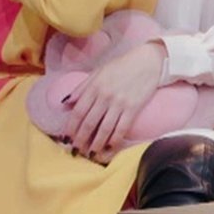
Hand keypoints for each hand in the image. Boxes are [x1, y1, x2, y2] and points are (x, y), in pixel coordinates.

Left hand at [63, 41, 166, 159]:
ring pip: (104, 128)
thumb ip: (82, 88)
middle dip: (81, 139)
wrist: (148, 60)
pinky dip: (115, 139)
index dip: (70, 128)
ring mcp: (120, 102)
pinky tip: (111, 146)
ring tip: (91, 152)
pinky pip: (122, 127)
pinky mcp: (134, 107)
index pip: (78, 112)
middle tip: (77, 150)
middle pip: (88, 123)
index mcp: (94, 87)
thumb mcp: (98, 72)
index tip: (66, 138)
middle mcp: (105, 96)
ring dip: (96, 143)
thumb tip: (65, 103)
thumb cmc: (122, 65)